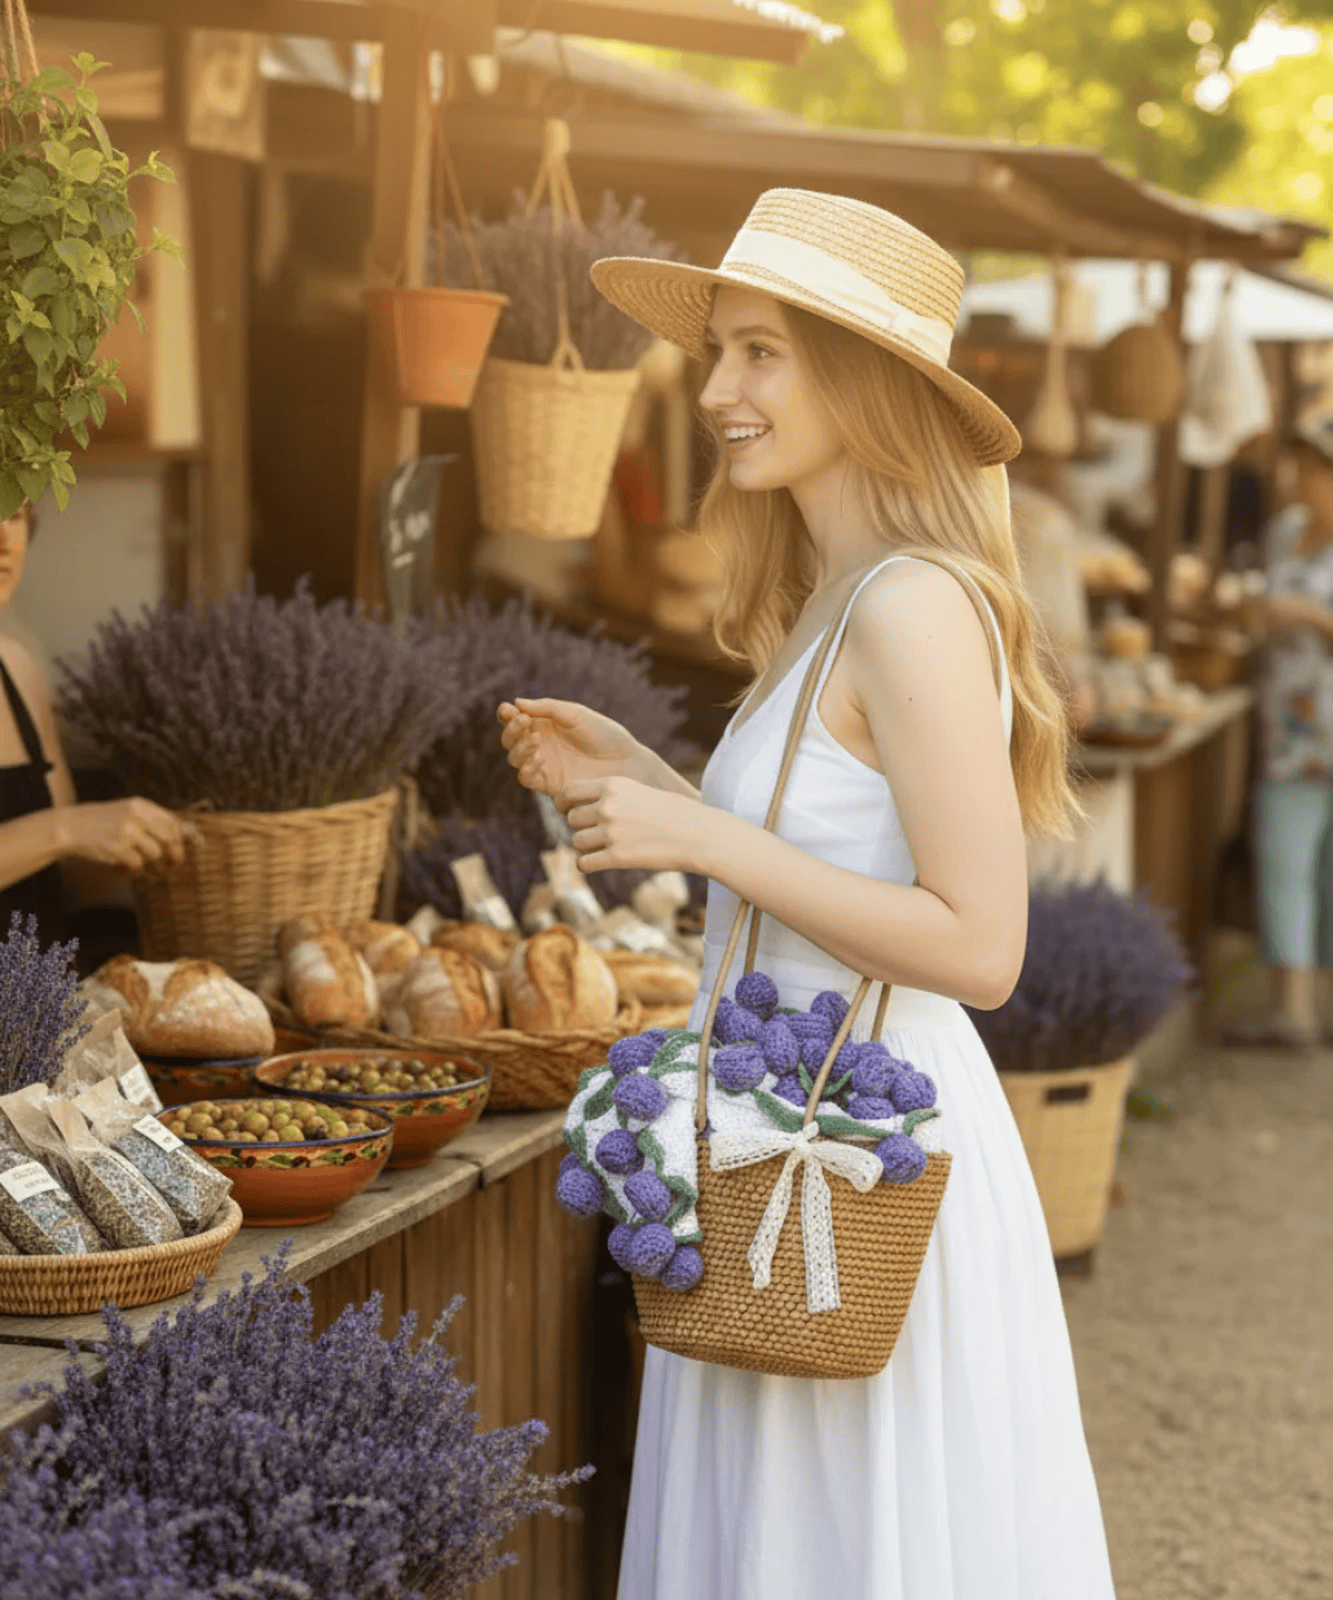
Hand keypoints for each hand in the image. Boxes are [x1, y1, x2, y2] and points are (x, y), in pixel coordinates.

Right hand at [56, 797, 190, 876]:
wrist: (70, 827)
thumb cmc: (105, 822)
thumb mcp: (130, 813)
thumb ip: (157, 822)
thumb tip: (193, 833)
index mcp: (142, 805)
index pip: (173, 823)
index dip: (182, 839)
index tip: (182, 850)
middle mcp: (136, 815)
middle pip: (170, 840)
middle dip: (175, 856)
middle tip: (172, 865)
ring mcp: (126, 831)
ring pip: (156, 855)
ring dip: (156, 868)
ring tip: (152, 872)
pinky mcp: (116, 847)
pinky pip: (138, 865)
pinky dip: (137, 873)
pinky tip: (130, 872)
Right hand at [497, 697, 643, 797]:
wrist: (625, 762)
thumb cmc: (604, 734)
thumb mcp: (576, 714)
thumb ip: (547, 708)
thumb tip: (515, 703)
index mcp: (545, 725)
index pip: (516, 719)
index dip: (507, 715)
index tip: (508, 709)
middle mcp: (540, 745)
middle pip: (510, 739)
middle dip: (511, 730)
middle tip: (523, 722)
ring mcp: (544, 765)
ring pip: (515, 758)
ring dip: (518, 747)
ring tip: (535, 739)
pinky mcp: (549, 784)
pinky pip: (526, 777)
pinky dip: (527, 766)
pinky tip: (539, 757)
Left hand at [558, 776, 713, 875]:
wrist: (700, 835)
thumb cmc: (676, 813)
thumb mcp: (641, 791)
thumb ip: (613, 796)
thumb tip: (588, 808)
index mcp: (613, 785)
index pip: (569, 791)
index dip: (563, 803)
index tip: (565, 810)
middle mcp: (608, 807)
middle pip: (572, 819)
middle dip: (580, 827)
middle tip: (595, 833)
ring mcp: (611, 832)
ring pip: (577, 842)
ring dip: (587, 847)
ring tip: (605, 848)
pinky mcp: (617, 857)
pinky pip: (584, 863)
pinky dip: (588, 865)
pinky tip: (599, 863)